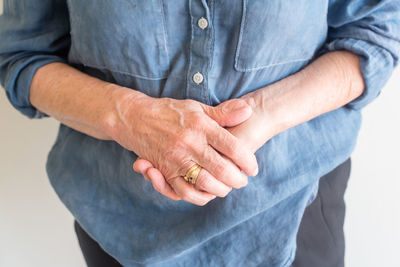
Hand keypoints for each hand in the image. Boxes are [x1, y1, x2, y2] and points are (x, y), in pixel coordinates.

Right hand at [108, 91, 258, 205]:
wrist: (136, 118)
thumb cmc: (171, 112)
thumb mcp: (197, 108)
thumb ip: (223, 113)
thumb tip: (248, 111)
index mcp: (201, 126)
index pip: (233, 147)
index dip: (248, 161)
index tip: (253, 168)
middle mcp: (189, 143)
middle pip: (222, 169)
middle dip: (237, 180)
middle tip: (242, 181)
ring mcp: (176, 158)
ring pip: (205, 183)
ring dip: (221, 190)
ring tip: (227, 187)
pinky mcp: (164, 170)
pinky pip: (184, 191)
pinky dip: (199, 197)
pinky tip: (207, 194)